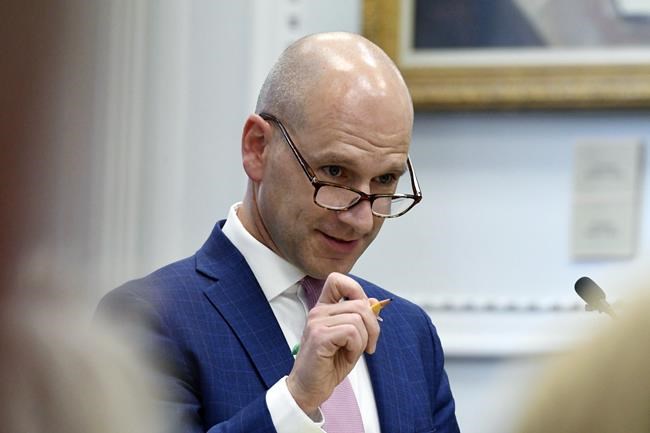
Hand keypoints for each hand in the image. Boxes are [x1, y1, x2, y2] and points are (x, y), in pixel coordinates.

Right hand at [286, 272, 379, 415]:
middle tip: (369, 345)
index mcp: (324, 309)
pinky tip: (347, 355)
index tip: (363, 313)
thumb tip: (374, 302)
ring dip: (364, 339)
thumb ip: (360, 319)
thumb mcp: (351, 339)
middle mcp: (318, 312)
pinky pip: (352, 332)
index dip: (356, 290)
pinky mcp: (319, 336)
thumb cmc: (328, 365)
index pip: (338, 280)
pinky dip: (356, 346)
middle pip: (359, 303)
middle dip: (373, 326)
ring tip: (353, 352)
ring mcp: (317, 322)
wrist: (309, 389)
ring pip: (358, 318)